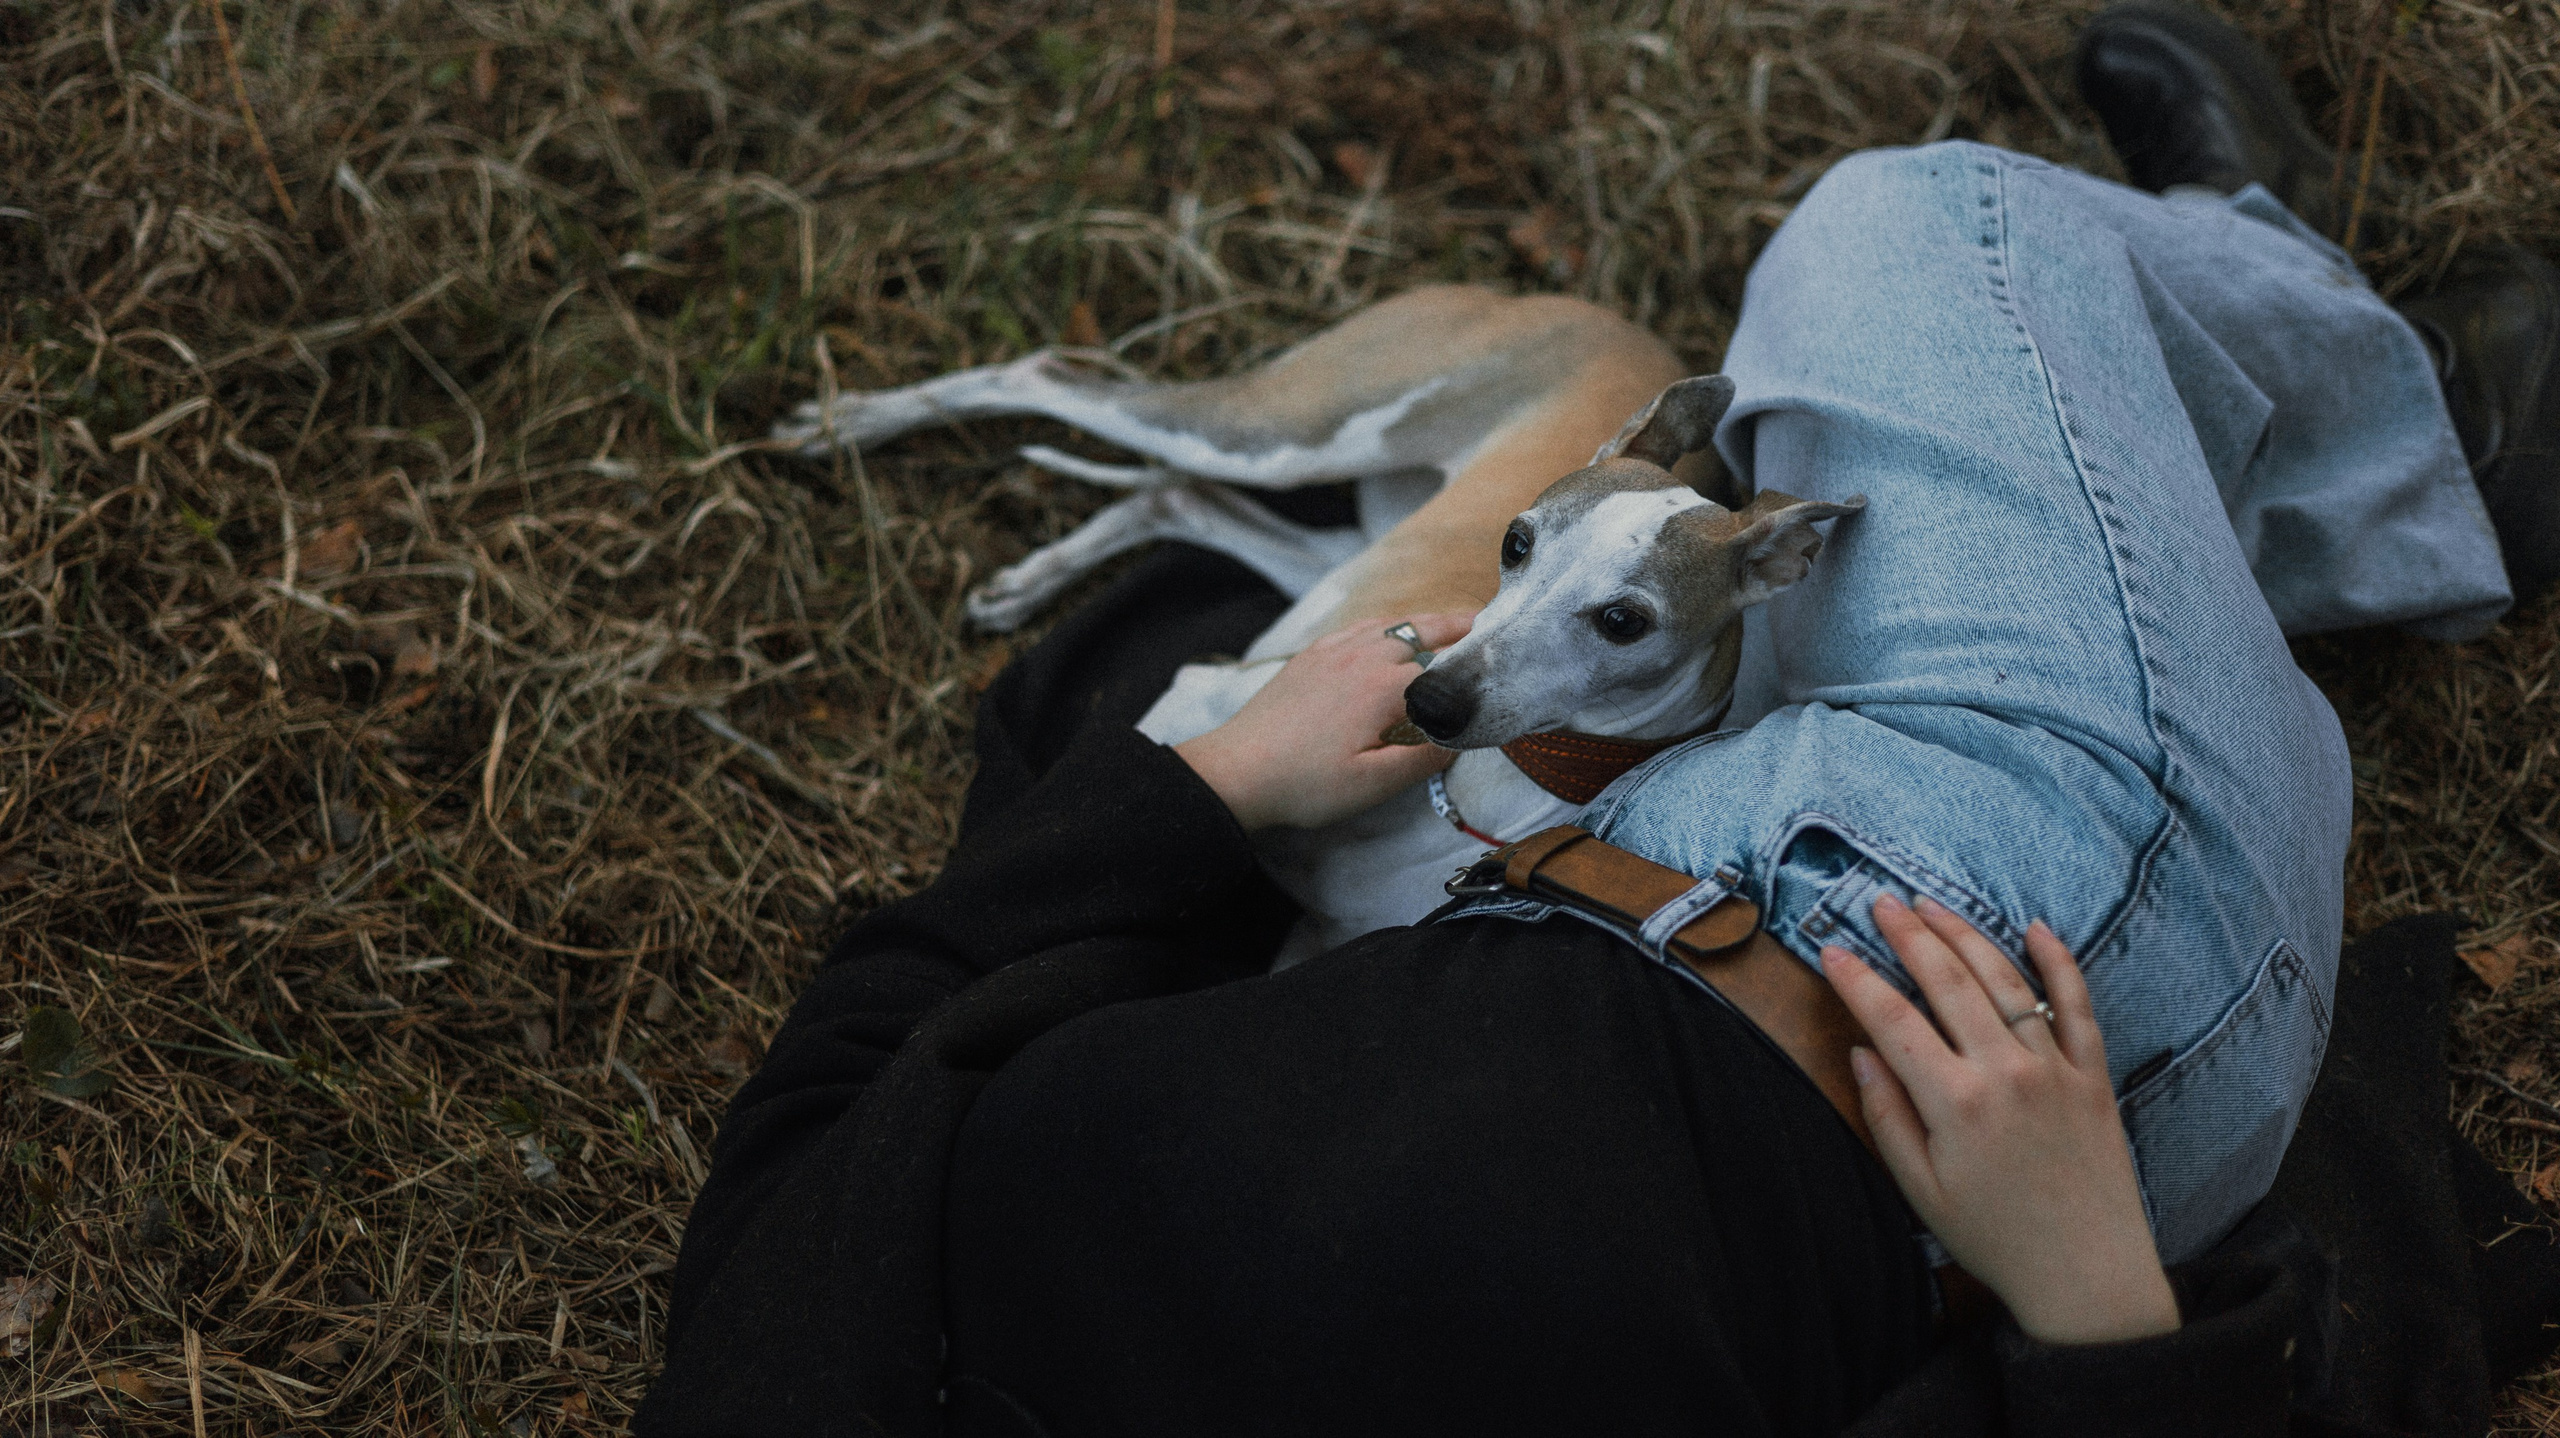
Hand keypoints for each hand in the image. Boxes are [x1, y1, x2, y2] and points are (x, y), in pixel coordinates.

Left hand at [1175, 612, 1472, 830]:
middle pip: (1422, 631)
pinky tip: (1388, 633)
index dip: (1475, 670)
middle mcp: (1362, 656)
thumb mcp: (1373, 784)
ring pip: (1390, 624)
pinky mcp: (1311, 656)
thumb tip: (1461, 738)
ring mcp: (1333, 650)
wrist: (1238, 770)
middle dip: (1457, 628)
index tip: (1504, 667)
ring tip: (1450, 623)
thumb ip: (1424, 758)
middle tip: (1487, 624)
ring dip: (1423, 622)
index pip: (1445, 669)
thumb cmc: (1305, 783)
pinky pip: (1358, 628)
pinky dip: (1385, 626)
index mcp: (1384, 686)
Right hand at [1820, 894, 2178, 1345]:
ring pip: (2004, 980)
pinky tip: (2035, 929)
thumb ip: (1887, 1115)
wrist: (2086, 1274)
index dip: (1855, 979)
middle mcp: (2005, 1072)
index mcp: (1955, 1102)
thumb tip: (1861, 1053)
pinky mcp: (2093, 1076)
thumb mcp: (1920, 1189)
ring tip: (1932, 906)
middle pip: (1948, 980)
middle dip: (1908, 934)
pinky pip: (2077, 1004)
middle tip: (1881, 902)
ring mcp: (2054, 1068)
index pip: (1892, 1018)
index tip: (1830, 949)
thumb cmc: (1995, 1238)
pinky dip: (2058, 962)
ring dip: (1964, 934)